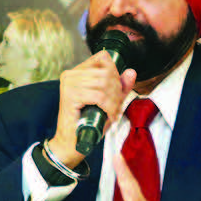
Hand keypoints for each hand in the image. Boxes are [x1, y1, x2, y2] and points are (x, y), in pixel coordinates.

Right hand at [48, 52, 136, 168]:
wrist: (71, 143)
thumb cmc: (87, 123)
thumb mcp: (108, 102)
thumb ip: (120, 87)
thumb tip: (131, 72)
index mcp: (77, 72)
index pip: (102, 58)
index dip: (115, 72)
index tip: (116, 90)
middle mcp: (70, 75)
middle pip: (106, 72)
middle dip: (117, 90)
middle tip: (116, 106)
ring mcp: (69, 84)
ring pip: (104, 84)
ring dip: (114, 101)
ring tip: (112, 112)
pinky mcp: (70, 96)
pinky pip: (99, 96)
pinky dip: (108, 107)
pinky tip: (108, 115)